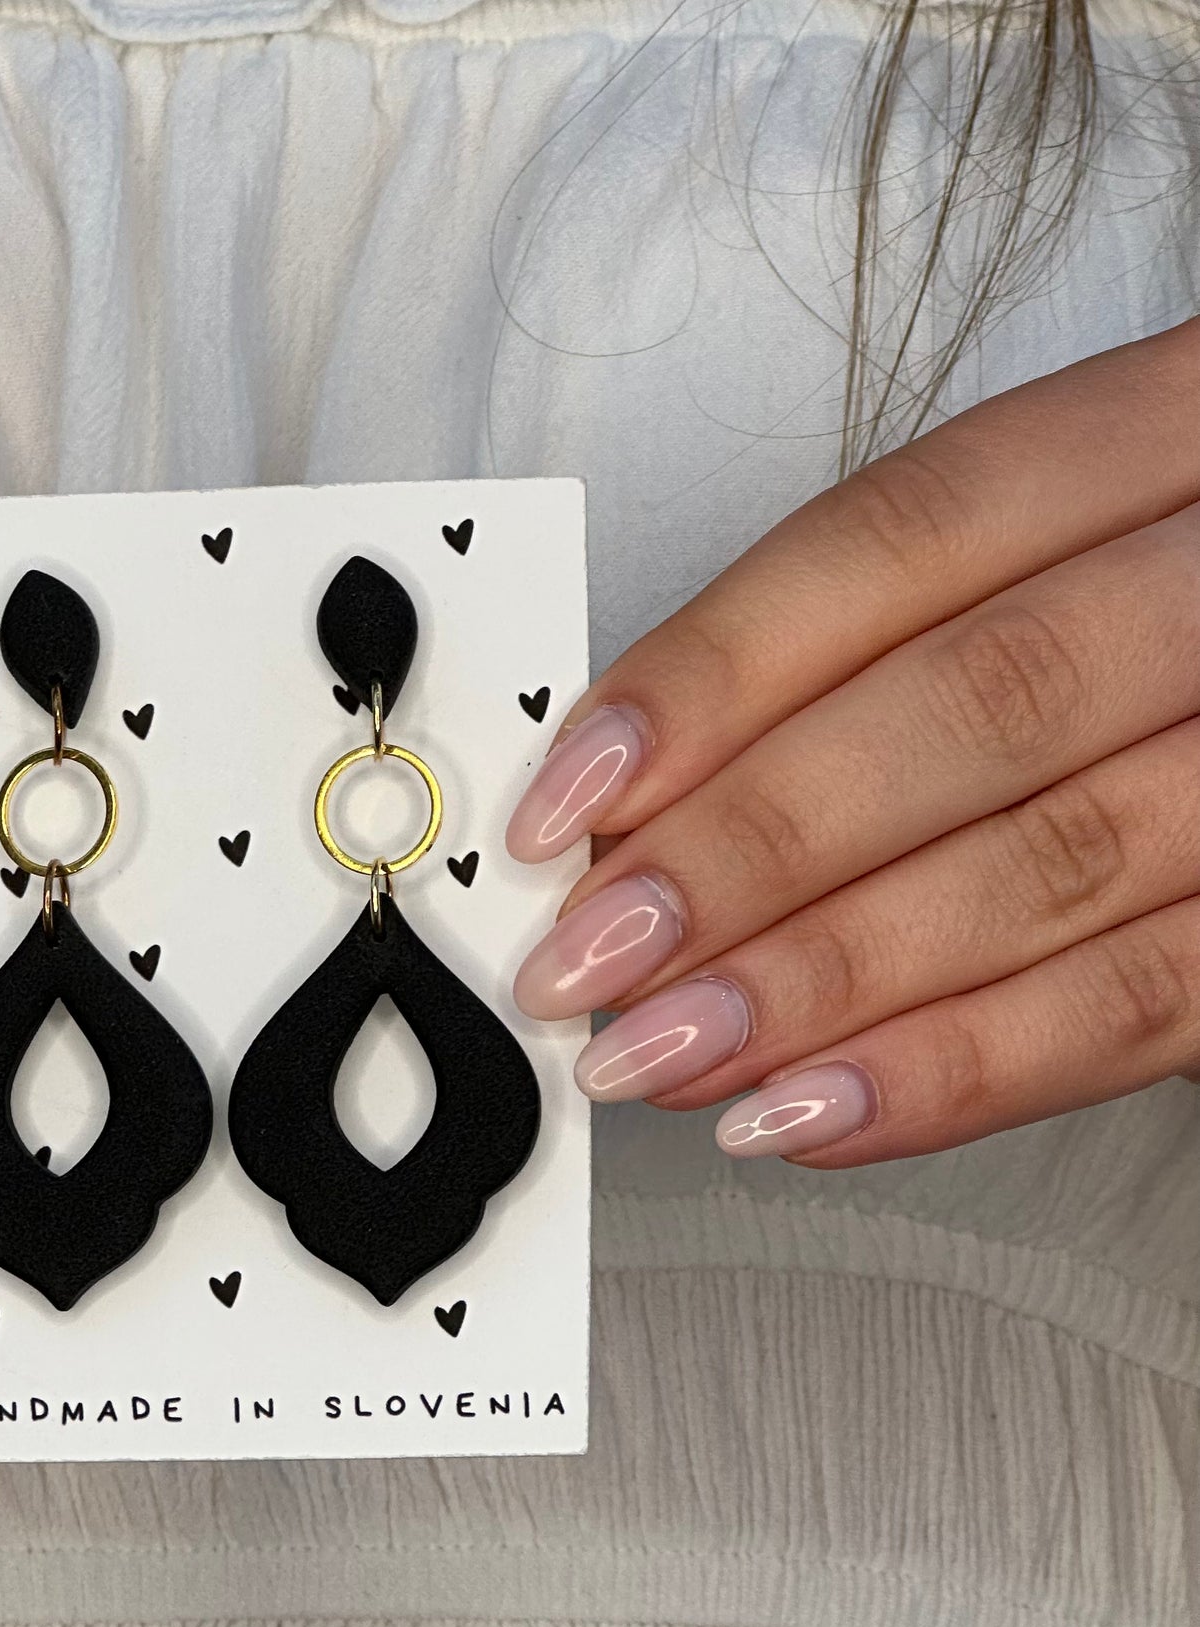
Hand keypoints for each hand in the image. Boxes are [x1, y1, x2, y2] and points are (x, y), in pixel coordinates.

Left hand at [505, 317, 1199, 1164]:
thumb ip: (860, 646)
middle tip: (592, 955)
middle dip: (750, 847)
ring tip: (666, 1052)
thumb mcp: (1040, 555)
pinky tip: (807, 1111)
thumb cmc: (1147, 604)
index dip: (710, 676)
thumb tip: (632, 796)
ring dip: (823, 982)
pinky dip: (959, 1072)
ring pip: (1053, 862)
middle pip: (975, 702)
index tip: (565, 803)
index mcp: (1152, 436)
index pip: (900, 537)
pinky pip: (1144, 1004)